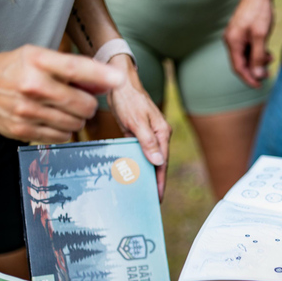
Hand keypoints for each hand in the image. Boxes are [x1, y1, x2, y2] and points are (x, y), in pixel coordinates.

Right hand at [0, 45, 122, 142]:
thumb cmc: (14, 69)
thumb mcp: (39, 58)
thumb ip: (72, 69)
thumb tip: (106, 82)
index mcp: (36, 61)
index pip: (74, 68)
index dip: (100, 75)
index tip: (118, 80)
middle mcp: (31, 86)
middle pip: (83, 104)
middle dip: (88, 105)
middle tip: (80, 101)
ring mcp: (26, 111)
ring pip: (75, 124)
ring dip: (76, 119)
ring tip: (61, 109)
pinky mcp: (22, 130)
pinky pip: (61, 137)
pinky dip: (63, 131)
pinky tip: (52, 120)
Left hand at [105, 55, 171, 201]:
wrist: (118, 80)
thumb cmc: (129, 98)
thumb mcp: (137, 121)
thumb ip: (147, 142)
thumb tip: (159, 162)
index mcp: (163, 133)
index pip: (163, 162)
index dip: (160, 181)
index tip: (157, 197)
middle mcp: (158, 135)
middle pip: (158, 162)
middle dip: (155, 181)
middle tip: (150, 200)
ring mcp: (148, 134)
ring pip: (148, 158)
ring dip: (146, 173)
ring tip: (141, 191)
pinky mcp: (138, 132)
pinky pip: (139, 151)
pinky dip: (137, 163)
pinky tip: (132, 173)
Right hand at [224, 0, 273, 87]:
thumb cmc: (258, 11)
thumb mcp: (260, 36)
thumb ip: (258, 57)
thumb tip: (257, 75)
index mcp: (233, 42)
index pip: (238, 68)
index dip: (249, 79)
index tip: (259, 86)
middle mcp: (231, 41)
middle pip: (242, 64)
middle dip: (255, 70)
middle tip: (268, 73)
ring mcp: (236, 37)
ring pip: (246, 57)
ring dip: (258, 62)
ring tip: (270, 59)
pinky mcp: (242, 34)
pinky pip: (248, 50)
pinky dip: (258, 54)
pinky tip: (267, 53)